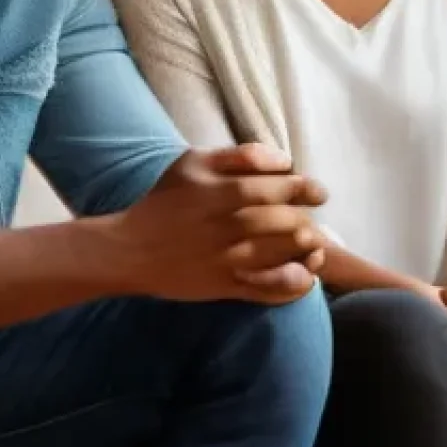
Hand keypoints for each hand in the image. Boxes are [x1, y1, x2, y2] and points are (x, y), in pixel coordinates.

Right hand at [111, 144, 329, 304]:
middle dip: (303, 219)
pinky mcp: (222, 287)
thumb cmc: (165, 200)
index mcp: (214, 192)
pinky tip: (307, 278)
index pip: (267, 187)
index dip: (300, 188)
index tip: (316, 192)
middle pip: (274, 221)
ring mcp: (222, 260)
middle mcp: (220, 226)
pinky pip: (264, 290)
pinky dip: (290, 286)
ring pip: (273, 254)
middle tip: (314, 218)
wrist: (130, 250)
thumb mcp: (193, 162)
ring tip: (315, 245)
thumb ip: (239, 155)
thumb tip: (284, 160)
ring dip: (302, 249)